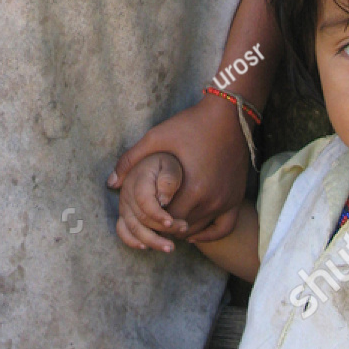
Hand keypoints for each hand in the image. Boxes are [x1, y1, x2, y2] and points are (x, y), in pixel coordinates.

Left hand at [108, 98, 249, 243]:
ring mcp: (227, 201)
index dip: (150, 219)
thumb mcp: (156, 137)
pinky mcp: (237, 197)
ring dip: (182, 229)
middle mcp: (211, 201)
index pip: (165, 222)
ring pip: (200, 229)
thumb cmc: (190, 124)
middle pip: (181, 228)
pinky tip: (193, 230)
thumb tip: (111, 183)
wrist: (228, 114)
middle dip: (164, 226)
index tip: (142, 212)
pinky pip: (224, 228)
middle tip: (151, 218)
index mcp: (192, 189)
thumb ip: (131, 160)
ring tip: (166, 221)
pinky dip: (208, 234)